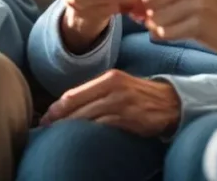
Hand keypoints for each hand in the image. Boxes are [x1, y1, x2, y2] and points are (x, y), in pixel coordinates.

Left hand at [40, 70, 180, 136]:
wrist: (171, 102)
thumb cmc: (140, 95)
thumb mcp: (119, 85)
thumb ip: (96, 92)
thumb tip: (69, 104)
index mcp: (108, 78)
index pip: (74, 93)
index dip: (57, 108)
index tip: (45, 118)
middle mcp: (113, 88)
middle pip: (77, 105)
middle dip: (58, 119)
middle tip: (45, 129)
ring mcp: (121, 103)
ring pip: (86, 117)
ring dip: (70, 128)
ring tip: (58, 136)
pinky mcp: (128, 119)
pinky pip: (102, 127)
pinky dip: (89, 133)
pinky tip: (81, 139)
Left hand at [120, 0, 216, 56]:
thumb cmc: (212, 9)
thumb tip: (132, 7)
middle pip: (149, 0)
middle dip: (147, 13)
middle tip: (157, 18)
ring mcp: (196, 2)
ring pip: (155, 18)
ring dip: (158, 27)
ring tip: (175, 25)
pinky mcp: (198, 23)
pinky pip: (166, 33)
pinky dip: (166, 36)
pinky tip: (179, 32)